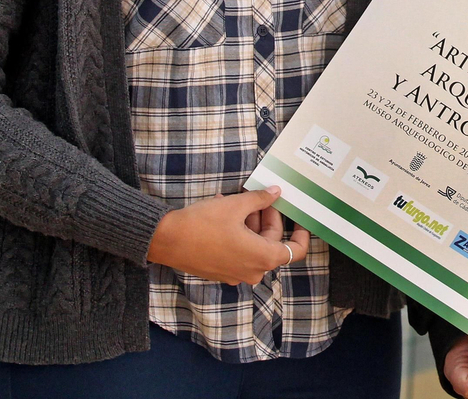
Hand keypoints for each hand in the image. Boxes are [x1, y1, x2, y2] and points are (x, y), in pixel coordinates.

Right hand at [145, 187, 309, 285]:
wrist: (166, 240)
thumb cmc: (201, 225)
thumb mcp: (235, 206)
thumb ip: (260, 199)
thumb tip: (275, 192)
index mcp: (262, 258)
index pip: (295, 250)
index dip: (301, 233)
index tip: (299, 218)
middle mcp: (252, 271)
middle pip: (272, 243)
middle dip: (268, 218)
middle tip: (260, 197)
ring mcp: (236, 273)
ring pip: (254, 245)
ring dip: (251, 222)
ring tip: (239, 199)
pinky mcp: (221, 271)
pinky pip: (239, 251)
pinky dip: (238, 233)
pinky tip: (226, 211)